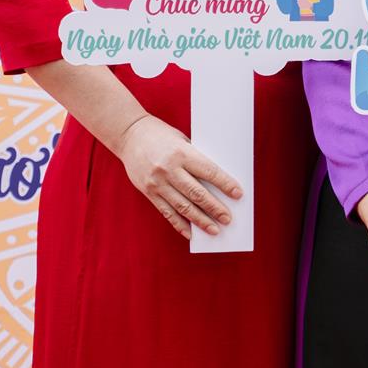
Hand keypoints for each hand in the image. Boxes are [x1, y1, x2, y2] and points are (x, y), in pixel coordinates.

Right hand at [114, 115, 241, 239]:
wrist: (129, 135)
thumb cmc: (161, 135)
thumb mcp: (182, 140)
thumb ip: (195, 159)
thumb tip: (216, 182)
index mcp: (181, 153)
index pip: (209, 172)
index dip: (225, 184)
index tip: (238, 194)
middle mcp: (169, 170)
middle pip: (197, 193)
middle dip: (215, 208)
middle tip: (228, 219)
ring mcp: (157, 183)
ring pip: (183, 206)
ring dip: (200, 220)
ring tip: (214, 230)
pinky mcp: (148, 192)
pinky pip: (166, 212)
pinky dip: (179, 224)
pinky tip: (190, 232)